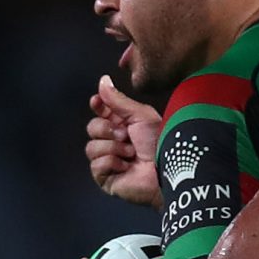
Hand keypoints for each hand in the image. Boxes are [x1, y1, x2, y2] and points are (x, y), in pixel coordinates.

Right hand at [86, 76, 161, 207]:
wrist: (167, 170)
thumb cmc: (160, 143)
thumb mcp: (140, 115)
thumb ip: (118, 99)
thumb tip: (103, 80)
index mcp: (122, 125)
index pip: (100, 112)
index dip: (97, 106)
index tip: (97, 102)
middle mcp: (114, 142)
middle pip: (92, 128)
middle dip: (107, 130)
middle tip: (126, 136)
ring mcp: (109, 161)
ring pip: (91, 147)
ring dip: (113, 148)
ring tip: (131, 154)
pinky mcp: (106, 178)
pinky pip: (95, 165)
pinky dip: (111, 163)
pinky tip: (126, 167)